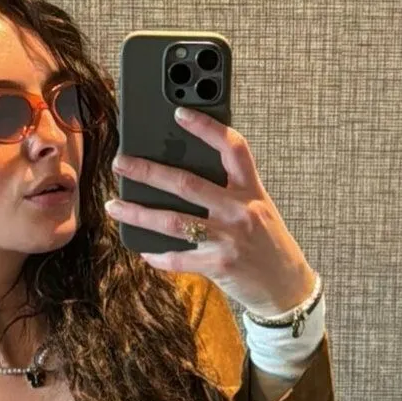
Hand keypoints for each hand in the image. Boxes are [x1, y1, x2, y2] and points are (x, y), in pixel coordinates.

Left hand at [105, 107, 316, 317]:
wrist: (286, 287)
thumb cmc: (268, 245)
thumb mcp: (258, 210)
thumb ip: (231, 193)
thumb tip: (186, 179)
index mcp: (251, 191)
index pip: (233, 149)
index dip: (207, 127)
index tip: (180, 113)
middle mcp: (240, 210)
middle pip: (188, 183)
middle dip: (149, 171)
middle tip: (121, 163)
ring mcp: (228, 238)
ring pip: (173, 221)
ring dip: (139, 213)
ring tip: (115, 205)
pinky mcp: (218, 265)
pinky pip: (178, 258)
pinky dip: (157, 255)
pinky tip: (143, 251)